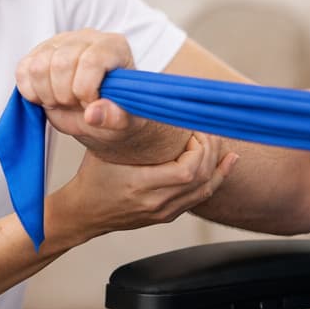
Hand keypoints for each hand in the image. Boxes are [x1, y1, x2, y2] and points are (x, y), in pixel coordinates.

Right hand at [15, 31, 185, 162]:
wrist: (100, 115)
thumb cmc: (116, 114)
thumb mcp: (125, 122)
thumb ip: (116, 117)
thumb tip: (93, 113)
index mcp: (114, 47)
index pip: (91, 60)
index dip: (85, 90)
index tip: (90, 105)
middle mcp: (87, 38)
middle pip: (61, 63)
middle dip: (65, 95)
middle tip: (76, 105)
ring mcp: (60, 42)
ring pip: (37, 66)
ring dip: (47, 94)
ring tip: (63, 102)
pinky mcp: (39, 53)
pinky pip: (23, 70)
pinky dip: (30, 91)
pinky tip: (47, 98)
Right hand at [46, 133, 238, 250]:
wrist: (83, 214)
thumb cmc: (91, 177)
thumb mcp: (101, 149)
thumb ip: (118, 124)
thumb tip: (128, 93)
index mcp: (140, 185)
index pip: (186, 171)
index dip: (197, 149)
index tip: (190, 130)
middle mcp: (156, 203)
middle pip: (200, 179)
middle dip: (210, 151)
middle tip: (207, 129)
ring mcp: (163, 212)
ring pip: (205, 190)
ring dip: (217, 164)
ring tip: (222, 143)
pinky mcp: (167, 215)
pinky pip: (200, 198)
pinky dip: (215, 178)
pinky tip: (226, 163)